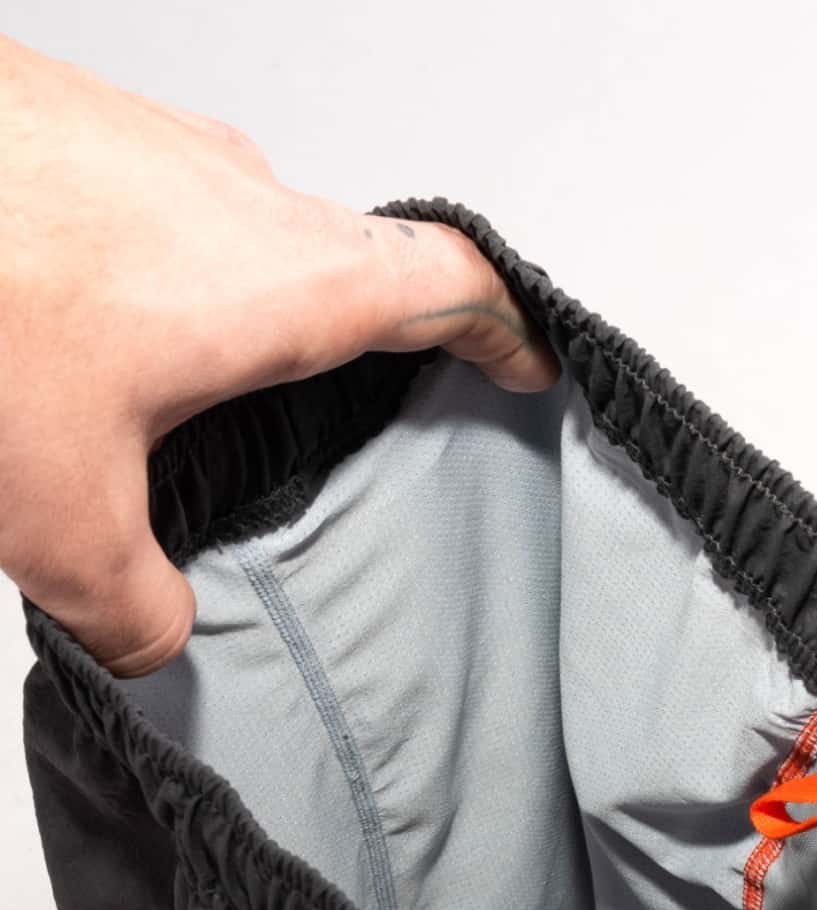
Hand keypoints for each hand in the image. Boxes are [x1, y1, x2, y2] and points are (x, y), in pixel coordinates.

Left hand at [0, 34, 554, 675]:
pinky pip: (160, 210)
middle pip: (359, 262)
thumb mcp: (55, 514)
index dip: (509, 328)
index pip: (453, 284)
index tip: (532, 362)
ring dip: (255, 309)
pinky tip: (94, 340)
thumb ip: (132, 607)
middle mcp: (238, 193)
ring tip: (214, 396)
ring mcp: (153, 146)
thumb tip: (155, 641)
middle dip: (379, 339)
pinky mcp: (72, 130)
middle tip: (375, 411)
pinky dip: (164, 277)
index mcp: (288, 278)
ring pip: (252, 233)